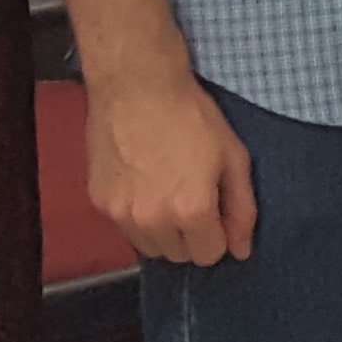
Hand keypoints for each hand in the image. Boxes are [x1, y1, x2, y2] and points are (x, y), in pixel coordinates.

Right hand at [84, 63, 259, 266]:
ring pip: (150, 247)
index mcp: (191, 210)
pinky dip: (137, 216)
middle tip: (193, 198)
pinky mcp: (99, 202)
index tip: (216, 210)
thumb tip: (241, 251)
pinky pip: (125, 227)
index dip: (218, 234)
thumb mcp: (233, 156)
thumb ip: (242, 209)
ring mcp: (121, 213)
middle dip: (191, 235)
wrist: (137, 86)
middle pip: (179, 255)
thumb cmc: (191, 116)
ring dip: (163, 232)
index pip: (209, 255)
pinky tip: (144, 183)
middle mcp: (153, 220)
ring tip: (167, 192)